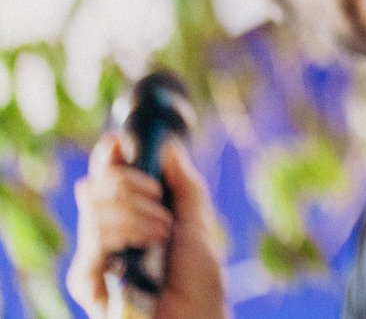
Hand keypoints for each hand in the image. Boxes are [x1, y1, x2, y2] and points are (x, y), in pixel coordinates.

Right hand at [68, 134, 225, 318]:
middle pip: (95, 188)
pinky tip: (144, 246)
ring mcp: (96, 258)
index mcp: (134, 218)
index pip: (108, 179)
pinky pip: (92, 241)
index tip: (119, 142)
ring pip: (95, 210)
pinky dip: (121, 235)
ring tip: (162, 235)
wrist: (196, 317)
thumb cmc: (200, 281)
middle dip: (132, 186)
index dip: (110, 157)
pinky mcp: (87, 281)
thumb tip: (169, 148)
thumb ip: (185, 186)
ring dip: (136, 215)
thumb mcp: (199, 224)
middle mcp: (110, 235)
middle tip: (160, 205)